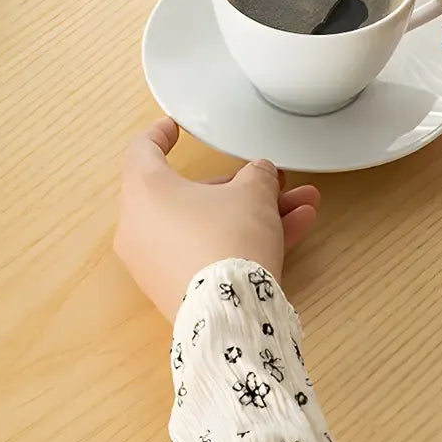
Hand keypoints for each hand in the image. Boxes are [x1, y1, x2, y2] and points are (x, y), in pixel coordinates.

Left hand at [115, 119, 320, 320]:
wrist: (228, 313)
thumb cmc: (228, 239)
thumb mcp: (252, 193)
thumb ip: (256, 174)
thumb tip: (260, 174)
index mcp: (144, 191)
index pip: (142, 151)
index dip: (161, 134)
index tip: (174, 128)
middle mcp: (139, 227)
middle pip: (189, 195)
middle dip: (240, 188)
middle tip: (272, 183)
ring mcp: (154, 263)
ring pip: (207, 227)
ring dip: (254, 217)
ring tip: (302, 208)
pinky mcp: (173, 290)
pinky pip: (207, 255)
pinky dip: (241, 244)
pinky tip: (291, 236)